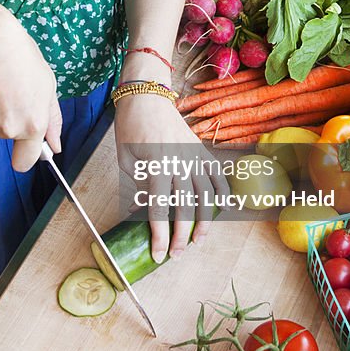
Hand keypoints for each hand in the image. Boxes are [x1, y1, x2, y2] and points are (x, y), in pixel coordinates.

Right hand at [0, 2, 61, 171]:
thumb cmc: (23, 58)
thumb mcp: (48, 87)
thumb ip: (52, 121)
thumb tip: (55, 146)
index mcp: (33, 124)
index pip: (26, 161)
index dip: (27, 155)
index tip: (28, 146)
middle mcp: (10, 128)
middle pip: (9, 137)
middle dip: (14, 120)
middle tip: (16, 92)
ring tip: (2, 83)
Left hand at [114, 94, 229, 262]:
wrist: (147, 95)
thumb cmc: (131, 126)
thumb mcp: (127, 159)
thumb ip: (139, 186)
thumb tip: (146, 211)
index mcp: (156, 164)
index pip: (158, 209)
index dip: (159, 235)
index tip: (158, 254)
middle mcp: (179, 161)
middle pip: (184, 207)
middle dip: (181, 236)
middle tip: (177, 255)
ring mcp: (194, 154)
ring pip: (205, 195)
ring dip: (203, 222)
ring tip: (198, 241)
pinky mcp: (201, 150)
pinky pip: (217, 175)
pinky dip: (222, 194)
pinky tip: (223, 211)